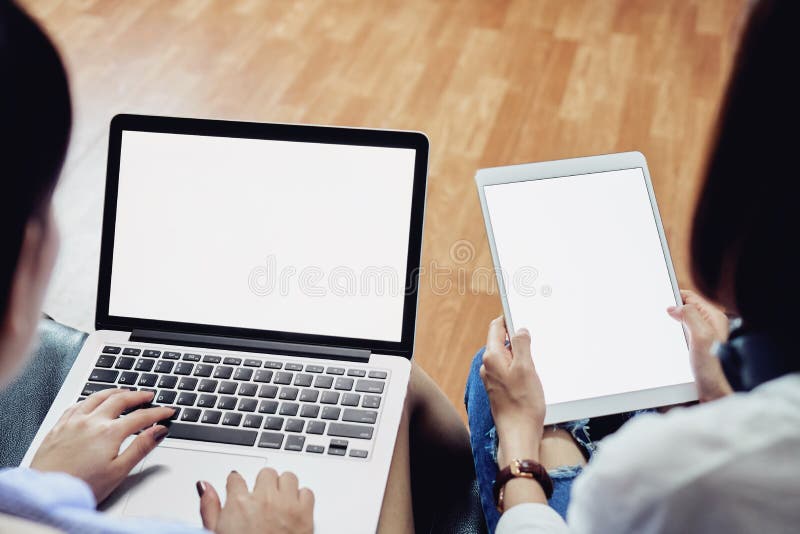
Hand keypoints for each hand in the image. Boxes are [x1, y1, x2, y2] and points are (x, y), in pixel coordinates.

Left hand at [30, 389, 173, 501]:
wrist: (46, 492)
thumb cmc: (82, 486)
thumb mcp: (119, 471)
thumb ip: (141, 447)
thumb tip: (158, 431)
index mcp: (109, 432)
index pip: (141, 417)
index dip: (158, 413)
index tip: (168, 411)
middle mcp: (92, 421)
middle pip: (120, 400)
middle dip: (137, 396)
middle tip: (148, 395)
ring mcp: (73, 422)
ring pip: (97, 397)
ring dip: (114, 392)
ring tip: (124, 391)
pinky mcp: (58, 427)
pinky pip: (76, 404)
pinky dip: (89, 399)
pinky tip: (92, 401)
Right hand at [198, 469, 313, 533]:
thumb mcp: (216, 533)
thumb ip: (210, 508)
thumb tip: (204, 486)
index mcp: (239, 503)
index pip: (236, 478)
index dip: (237, 485)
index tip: (239, 489)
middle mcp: (264, 499)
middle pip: (266, 473)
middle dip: (263, 485)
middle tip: (261, 499)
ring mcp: (286, 505)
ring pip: (288, 478)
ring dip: (284, 487)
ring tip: (279, 502)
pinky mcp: (305, 513)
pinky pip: (307, 492)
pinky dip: (301, 498)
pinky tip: (293, 510)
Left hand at [480, 316, 544, 468]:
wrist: (519, 433)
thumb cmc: (524, 403)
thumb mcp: (527, 367)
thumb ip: (521, 344)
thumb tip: (520, 330)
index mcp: (492, 357)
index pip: (496, 328)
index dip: (509, 319)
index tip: (521, 313)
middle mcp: (488, 366)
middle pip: (501, 341)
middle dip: (516, 337)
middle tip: (534, 337)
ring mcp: (492, 379)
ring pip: (506, 357)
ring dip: (519, 354)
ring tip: (535, 359)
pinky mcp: (498, 390)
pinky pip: (508, 370)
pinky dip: (518, 367)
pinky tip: (530, 375)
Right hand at [668, 289, 733, 401]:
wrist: (715, 394)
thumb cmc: (714, 368)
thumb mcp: (702, 336)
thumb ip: (690, 316)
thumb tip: (673, 308)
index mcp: (713, 318)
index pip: (689, 297)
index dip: (673, 296)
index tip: (658, 298)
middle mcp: (708, 327)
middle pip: (683, 311)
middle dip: (669, 312)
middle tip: (655, 316)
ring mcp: (701, 339)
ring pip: (678, 325)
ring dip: (668, 328)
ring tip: (659, 331)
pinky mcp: (694, 352)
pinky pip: (678, 339)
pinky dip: (669, 339)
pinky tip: (664, 346)